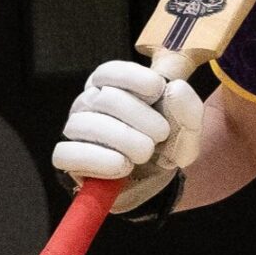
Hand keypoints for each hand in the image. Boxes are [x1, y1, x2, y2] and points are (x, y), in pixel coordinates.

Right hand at [53, 59, 202, 213]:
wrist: (156, 184)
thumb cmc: (164, 147)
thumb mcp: (185, 129)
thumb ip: (187, 108)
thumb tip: (174, 87)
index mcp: (112, 86)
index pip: (109, 71)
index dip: (135, 78)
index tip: (158, 91)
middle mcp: (88, 103)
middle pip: (105, 98)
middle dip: (142, 119)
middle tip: (160, 136)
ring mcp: (75, 130)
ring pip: (86, 125)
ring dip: (125, 141)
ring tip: (144, 154)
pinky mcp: (69, 159)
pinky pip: (68, 153)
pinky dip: (100, 161)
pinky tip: (122, 166)